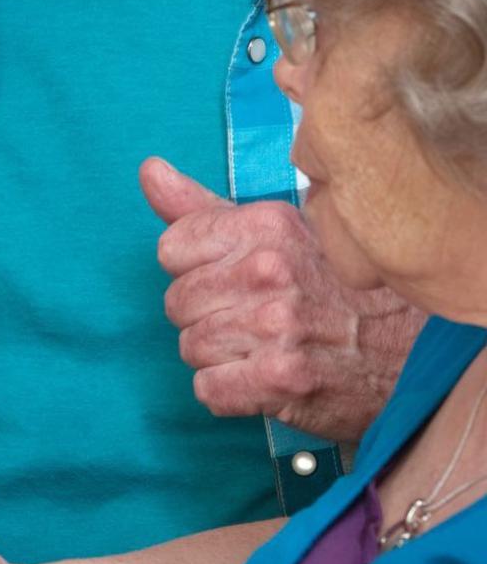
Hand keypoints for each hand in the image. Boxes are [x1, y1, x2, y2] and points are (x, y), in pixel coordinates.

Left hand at [142, 157, 423, 441]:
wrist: (414, 353)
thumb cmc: (335, 288)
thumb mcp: (276, 231)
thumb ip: (203, 207)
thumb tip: (149, 171)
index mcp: (265, 227)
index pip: (171, 249)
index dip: (193, 270)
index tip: (229, 279)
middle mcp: (269, 271)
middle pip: (177, 302)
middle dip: (205, 316)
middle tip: (252, 319)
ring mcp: (277, 326)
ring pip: (190, 347)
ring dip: (219, 356)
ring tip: (262, 348)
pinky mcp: (283, 379)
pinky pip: (209, 390)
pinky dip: (228, 393)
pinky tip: (262, 380)